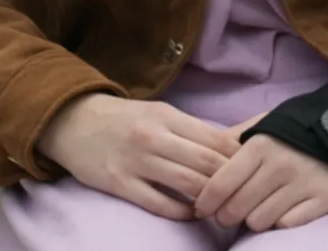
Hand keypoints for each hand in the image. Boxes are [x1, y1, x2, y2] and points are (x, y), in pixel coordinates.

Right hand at [36, 93, 242, 220]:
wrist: (75, 121)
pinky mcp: (120, 183)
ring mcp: (136, 161)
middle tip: (243, 193)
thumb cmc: (125, 118)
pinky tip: (192, 214)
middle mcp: (154, 136)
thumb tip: (229, 147)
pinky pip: (158, 203)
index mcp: (167, 115)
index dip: (236, 157)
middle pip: (205, 161)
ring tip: (222, 207)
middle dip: (228, 180)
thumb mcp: (158, 113)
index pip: (213, 138)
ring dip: (208, 198)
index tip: (252, 169)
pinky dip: (181, 211)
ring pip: (186, 183)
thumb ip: (189, 129)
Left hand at [193, 130, 327, 231]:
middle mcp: (280, 165)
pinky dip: (280, 221)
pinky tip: (283, 208)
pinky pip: (286, 225)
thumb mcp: (263, 123)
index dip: (206, 201)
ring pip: (259, 222)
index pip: (222, 183)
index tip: (202, 208)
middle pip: (236, 208)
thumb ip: (233, 138)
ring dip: (254, 218)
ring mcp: (302, 184)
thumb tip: (204, 153)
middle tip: (228, 212)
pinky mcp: (323, 200)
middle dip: (226, 214)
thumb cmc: (294, 129)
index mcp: (261, 144)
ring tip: (259, 206)